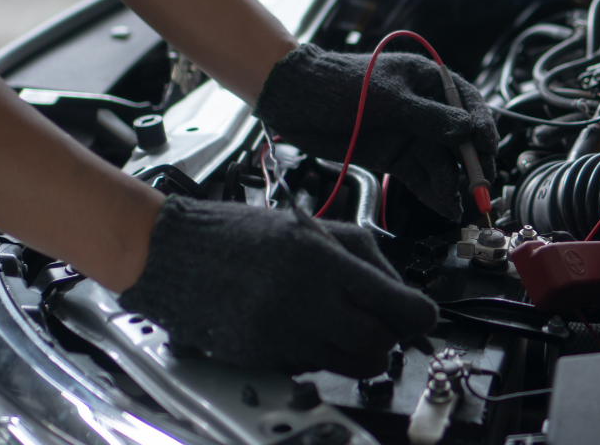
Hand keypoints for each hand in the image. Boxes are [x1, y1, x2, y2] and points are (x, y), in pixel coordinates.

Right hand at [118, 196, 436, 376]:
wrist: (177, 253)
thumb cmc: (246, 236)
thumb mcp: (317, 230)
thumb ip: (369, 262)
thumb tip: (407, 300)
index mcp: (325, 260)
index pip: (400, 306)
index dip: (421, 318)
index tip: (423, 318)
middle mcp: (305, 300)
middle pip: (379, 345)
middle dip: (390, 339)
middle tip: (382, 324)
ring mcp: (281, 334)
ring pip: (351, 365)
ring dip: (359, 351)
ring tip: (343, 325)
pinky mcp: (261, 357)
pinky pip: (314, 368)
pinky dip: (322, 355)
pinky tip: (304, 329)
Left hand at [254, 44, 498, 219]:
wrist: (292, 100)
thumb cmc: (338, 84)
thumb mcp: (387, 98)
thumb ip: (428, 117)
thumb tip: (467, 130)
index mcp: (427, 81)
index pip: (467, 103)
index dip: (481, 126)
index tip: (488, 149)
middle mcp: (424, 109)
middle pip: (459, 138)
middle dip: (471, 163)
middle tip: (480, 188)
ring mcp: (409, 135)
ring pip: (441, 162)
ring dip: (453, 184)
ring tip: (459, 206)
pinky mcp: (393, 157)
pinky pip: (420, 177)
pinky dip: (433, 192)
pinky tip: (445, 207)